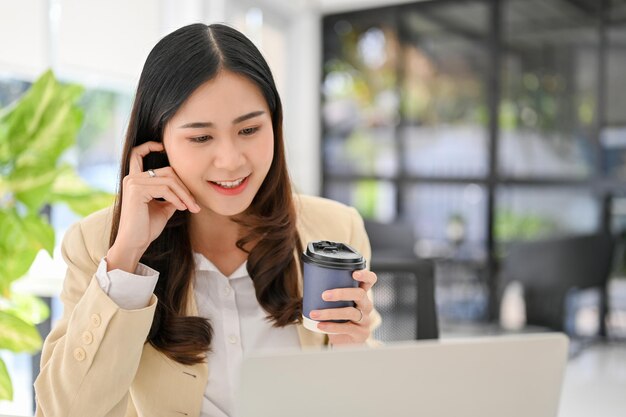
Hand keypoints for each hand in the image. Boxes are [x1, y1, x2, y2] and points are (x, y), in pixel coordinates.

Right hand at [107, 141, 200, 271]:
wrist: (135, 243)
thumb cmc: (147, 227)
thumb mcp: (163, 208)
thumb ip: (171, 195)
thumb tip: (185, 189)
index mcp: (135, 180)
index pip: (137, 154)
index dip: (149, 146)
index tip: (162, 146)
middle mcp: (131, 178)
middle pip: (167, 171)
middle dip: (184, 187)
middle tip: (194, 203)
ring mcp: (133, 182)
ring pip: (168, 180)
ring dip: (184, 194)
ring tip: (191, 207)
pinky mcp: (136, 190)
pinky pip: (165, 189)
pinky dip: (177, 198)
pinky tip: (182, 208)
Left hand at [309, 269, 377, 344]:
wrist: (347, 343)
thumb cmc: (339, 319)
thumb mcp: (338, 305)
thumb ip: (331, 295)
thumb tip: (308, 283)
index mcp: (362, 294)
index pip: (370, 280)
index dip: (365, 275)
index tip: (354, 273)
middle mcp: (366, 306)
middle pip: (360, 294)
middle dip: (341, 293)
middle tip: (324, 295)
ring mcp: (365, 320)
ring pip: (351, 312)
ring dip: (330, 312)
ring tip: (314, 313)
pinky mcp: (361, 333)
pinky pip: (347, 328)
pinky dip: (332, 326)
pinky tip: (320, 325)